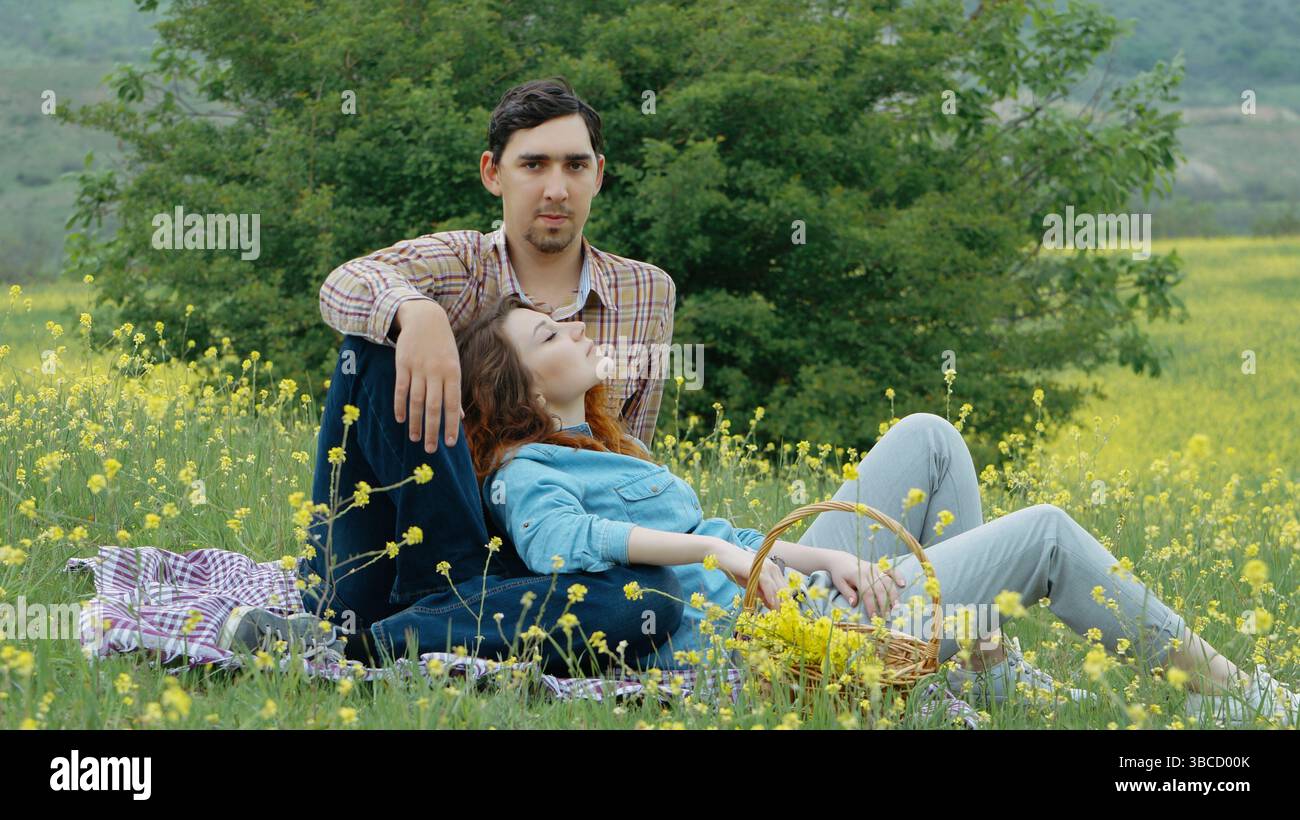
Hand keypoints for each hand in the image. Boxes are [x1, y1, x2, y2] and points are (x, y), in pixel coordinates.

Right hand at [392, 299, 461, 452]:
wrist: (425, 318)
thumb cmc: (443, 347)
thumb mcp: (454, 366)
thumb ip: (454, 392)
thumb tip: (460, 417)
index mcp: (453, 374)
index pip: (452, 404)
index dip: (451, 425)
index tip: (450, 444)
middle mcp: (436, 372)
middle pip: (434, 407)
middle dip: (433, 430)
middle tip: (431, 449)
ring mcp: (419, 367)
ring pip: (416, 400)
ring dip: (415, 422)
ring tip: (415, 439)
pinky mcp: (402, 363)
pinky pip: (401, 388)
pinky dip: (400, 405)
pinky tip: (399, 419)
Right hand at [713, 541, 786, 609]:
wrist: (723, 555)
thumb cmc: (735, 568)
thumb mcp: (749, 584)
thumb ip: (760, 592)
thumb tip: (770, 604)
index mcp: (772, 570)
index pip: (784, 588)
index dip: (785, 602)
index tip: (784, 614)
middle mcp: (772, 567)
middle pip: (783, 589)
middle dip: (784, 605)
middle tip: (782, 619)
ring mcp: (766, 567)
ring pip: (777, 588)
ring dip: (778, 603)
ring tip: (778, 615)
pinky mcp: (758, 569)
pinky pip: (767, 584)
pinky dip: (770, 595)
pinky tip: (770, 605)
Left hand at [822, 551, 905, 618]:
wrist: (840, 559)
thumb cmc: (840, 573)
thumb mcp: (839, 583)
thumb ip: (847, 593)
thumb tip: (854, 604)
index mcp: (857, 575)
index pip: (867, 593)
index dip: (871, 605)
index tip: (874, 617)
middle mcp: (868, 570)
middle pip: (879, 588)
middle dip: (884, 604)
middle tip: (887, 616)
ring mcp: (875, 567)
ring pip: (887, 581)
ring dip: (893, 594)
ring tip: (896, 607)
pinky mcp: (879, 565)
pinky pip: (891, 570)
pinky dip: (898, 576)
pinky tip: (903, 584)